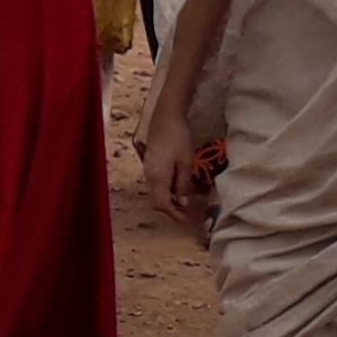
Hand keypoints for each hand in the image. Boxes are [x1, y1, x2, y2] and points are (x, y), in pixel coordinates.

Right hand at [143, 94, 201, 225]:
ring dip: (169, 200)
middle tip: (188, 214)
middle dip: (172, 210)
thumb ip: (182, 184)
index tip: (189, 221)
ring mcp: (147, 168)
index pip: (163, 205)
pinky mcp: (149, 161)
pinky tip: (176, 188)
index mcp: (157, 178)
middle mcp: (149, 175)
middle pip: (157, 201)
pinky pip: (156, 183)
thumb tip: (182, 202)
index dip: (175, 215)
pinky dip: (166, 190)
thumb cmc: (178, 137)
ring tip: (184, 203)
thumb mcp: (186, 162)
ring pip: (156, 192)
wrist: (166, 116)